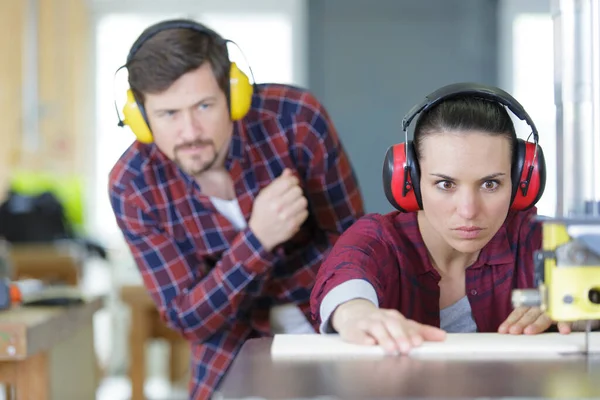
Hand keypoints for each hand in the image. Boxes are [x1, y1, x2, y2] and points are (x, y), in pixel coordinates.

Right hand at [249, 169, 308, 251]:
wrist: (259, 235)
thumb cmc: (262, 212)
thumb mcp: (264, 195)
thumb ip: (277, 182)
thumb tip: (289, 171)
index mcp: (268, 196)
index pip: (289, 181)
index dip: (293, 181)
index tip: (291, 184)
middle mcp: (277, 205)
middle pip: (298, 190)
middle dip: (296, 192)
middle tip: (291, 196)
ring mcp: (285, 216)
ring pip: (303, 201)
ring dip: (299, 202)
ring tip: (293, 205)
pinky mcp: (292, 226)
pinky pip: (305, 213)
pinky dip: (301, 212)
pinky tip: (294, 214)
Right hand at [331, 299, 445, 354]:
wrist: (353, 313)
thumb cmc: (381, 323)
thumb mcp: (400, 324)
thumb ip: (420, 331)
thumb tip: (443, 336)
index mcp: (393, 317)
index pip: (404, 324)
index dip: (411, 333)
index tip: (418, 343)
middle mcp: (381, 318)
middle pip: (391, 324)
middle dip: (399, 336)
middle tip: (406, 349)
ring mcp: (366, 323)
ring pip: (375, 328)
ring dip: (384, 338)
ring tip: (391, 349)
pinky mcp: (352, 330)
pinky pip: (357, 333)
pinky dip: (362, 338)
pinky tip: (369, 343)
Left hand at [498, 306, 570, 334]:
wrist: (568, 290)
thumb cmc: (548, 307)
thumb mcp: (534, 311)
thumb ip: (525, 319)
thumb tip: (509, 332)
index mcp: (531, 304)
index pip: (518, 312)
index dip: (510, 321)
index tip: (503, 330)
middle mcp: (541, 305)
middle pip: (529, 315)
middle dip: (520, 323)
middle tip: (514, 331)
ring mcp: (554, 308)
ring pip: (544, 316)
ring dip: (537, 324)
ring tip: (529, 331)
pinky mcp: (568, 313)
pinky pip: (566, 318)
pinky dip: (564, 324)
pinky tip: (563, 331)